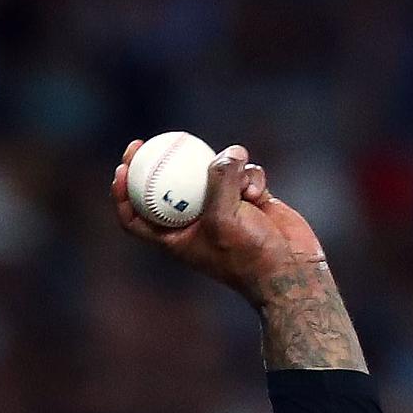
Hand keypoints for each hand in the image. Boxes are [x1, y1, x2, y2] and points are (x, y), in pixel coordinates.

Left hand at [109, 139, 327, 299]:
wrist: (290, 271)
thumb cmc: (249, 255)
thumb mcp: (224, 218)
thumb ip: (219, 181)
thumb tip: (228, 152)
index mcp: (175, 238)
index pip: (136, 217)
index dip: (123, 195)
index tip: (123, 168)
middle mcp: (194, 222)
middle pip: (166, 187)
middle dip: (156, 163)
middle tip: (148, 141)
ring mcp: (222, 208)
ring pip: (211, 172)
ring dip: (225, 168)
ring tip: (238, 179)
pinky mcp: (247, 199)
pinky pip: (242, 173)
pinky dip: (250, 176)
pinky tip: (259, 191)